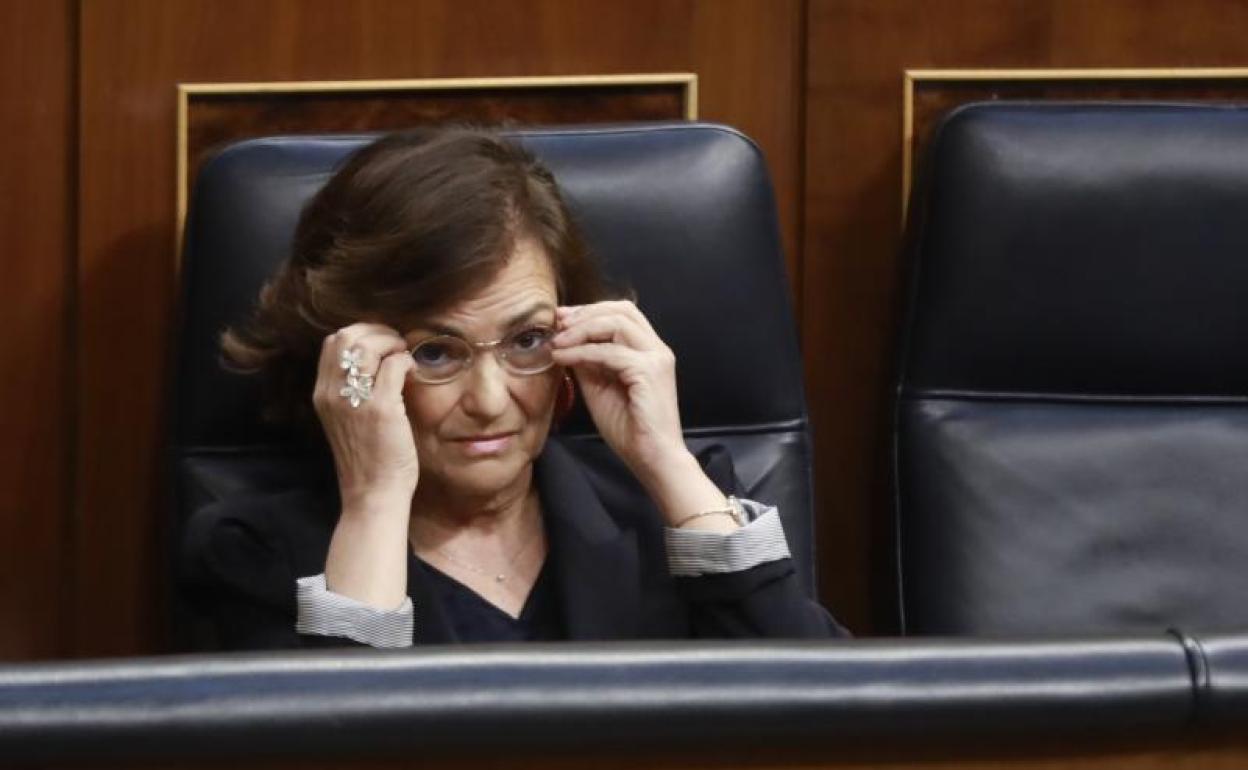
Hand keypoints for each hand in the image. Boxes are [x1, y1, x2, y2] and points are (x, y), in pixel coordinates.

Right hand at [312, 323, 419, 510]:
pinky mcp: (380, 409)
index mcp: (321, 393)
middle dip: (376, 331)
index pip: (333, 342)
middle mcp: (331, 393)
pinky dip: (406, 360)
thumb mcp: (347, 419)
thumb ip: (352, 390)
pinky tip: (413, 372)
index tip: (382, 345)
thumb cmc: (367, 458)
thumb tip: (378, 359)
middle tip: (396, 345)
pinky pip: (394, 364)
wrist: (373, 493)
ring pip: (368, 344)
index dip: (360, 334)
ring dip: (392, 342)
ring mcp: (354, 400)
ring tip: (404, 357)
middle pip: (347, 335)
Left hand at [550, 301, 688, 488]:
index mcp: (649, 350)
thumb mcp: (600, 388)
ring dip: (581, 329)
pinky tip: (563, 358)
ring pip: (616, 323)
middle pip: (622, 309)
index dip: (590, 310)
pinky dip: (582, 352)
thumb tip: (565, 343)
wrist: (652, 458)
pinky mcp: (649, 372)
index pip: (622, 313)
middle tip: (557, 324)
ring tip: (557, 342)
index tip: (561, 319)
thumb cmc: (630, 429)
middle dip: (585, 313)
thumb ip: (588, 363)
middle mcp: (657, 349)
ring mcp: (656, 359)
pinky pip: (609, 352)